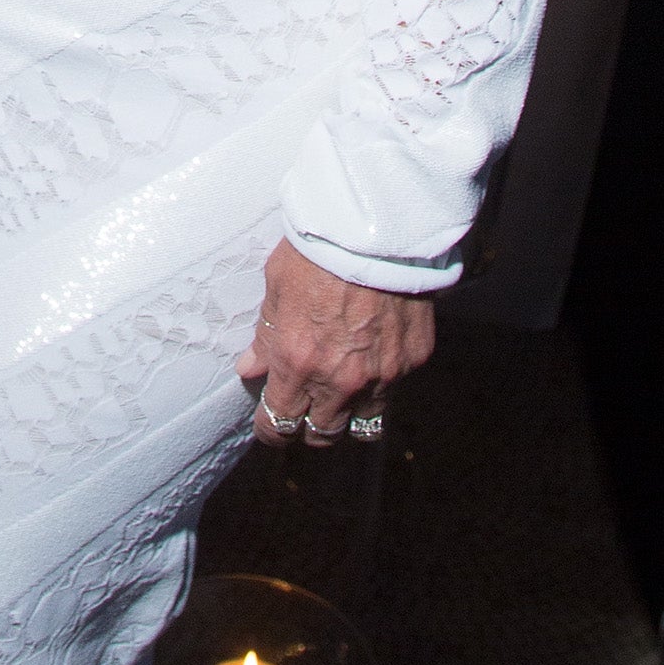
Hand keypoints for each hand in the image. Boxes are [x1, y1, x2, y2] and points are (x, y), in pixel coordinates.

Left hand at [237, 236, 433, 448]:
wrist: (376, 229)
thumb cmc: (319, 250)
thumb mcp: (276, 286)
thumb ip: (266, 335)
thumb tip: (251, 368)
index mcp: (297, 363)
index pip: (279, 424)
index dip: (271, 433)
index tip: (269, 430)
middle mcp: (339, 380)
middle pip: (322, 435)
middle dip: (308, 430)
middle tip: (303, 415)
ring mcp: (381, 376)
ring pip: (362, 426)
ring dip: (346, 419)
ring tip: (337, 403)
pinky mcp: (412, 362)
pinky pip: (392, 392)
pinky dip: (379, 389)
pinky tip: (370, 367)